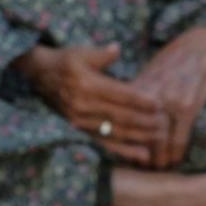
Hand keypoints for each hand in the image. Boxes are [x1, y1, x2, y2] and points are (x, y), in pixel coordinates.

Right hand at [18, 43, 168, 166]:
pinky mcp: (79, 130)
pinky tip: (141, 155)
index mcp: (87, 85)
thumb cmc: (66, 61)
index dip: (141, 100)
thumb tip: (117, 50)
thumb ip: (102, 54)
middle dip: (145, 121)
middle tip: (165, 124)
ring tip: (159, 139)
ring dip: (139, 137)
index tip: (159, 104)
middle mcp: (83, 106)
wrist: (40, 75)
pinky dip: (123, 151)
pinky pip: (104, 143)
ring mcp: (80, 121)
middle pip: (121, 116)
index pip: (120, 95)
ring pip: (115, 132)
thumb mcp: (82, 52)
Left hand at [134, 26, 205, 168]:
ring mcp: (169, 101)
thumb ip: (137, 96)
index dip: (124, 144)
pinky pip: (180, 136)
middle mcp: (150, 97)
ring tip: (161, 169)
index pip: (125, 124)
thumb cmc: (173, 60)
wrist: (199, 45)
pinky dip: (178, 151)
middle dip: (141, 157)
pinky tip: (177, 161)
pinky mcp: (188, 105)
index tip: (125, 158)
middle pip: (140, 135)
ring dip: (160, 159)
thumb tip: (122, 116)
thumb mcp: (149, 74)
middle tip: (144, 170)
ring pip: (159, 139)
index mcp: (138, 90)